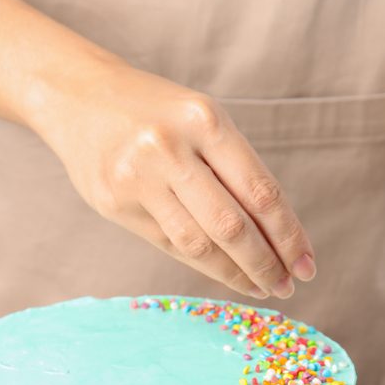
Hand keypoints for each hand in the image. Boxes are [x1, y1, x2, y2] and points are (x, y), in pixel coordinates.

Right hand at [29, 57, 315, 298]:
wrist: (77, 96)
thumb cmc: (155, 112)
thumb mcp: (200, 120)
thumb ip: (234, 170)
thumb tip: (278, 237)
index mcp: (204, 120)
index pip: (260, 191)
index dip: (289, 236)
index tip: (307, 264)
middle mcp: (169, 148)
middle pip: (232, 226)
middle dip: (266, 263)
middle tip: (288, 286)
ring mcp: (137, 178)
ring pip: (200, 244)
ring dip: (237, 273)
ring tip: (262, 287)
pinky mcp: (114, 203)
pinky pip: (170, 244)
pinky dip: (204, 265)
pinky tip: (227, 274)